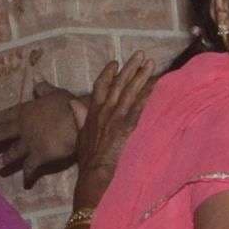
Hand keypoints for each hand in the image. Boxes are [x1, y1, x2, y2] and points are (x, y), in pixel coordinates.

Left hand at [0, 80, 84, 184]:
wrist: (76, 121)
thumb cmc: (67, 104)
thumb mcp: (54, 92)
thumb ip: (44, 89)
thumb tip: (36, 84)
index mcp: (25, 111)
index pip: (5, 115)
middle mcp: (22, 128)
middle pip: (2, 134)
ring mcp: (28, 143)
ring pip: (13, 152)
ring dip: (6, 158)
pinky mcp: (38, 157)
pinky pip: (30, 168)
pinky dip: (28, 175)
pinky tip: (25, 182)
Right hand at [70, 53, 155, 208]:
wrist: (93, 174)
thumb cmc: (87, 160)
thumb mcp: (79, 137)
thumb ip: (79, 118)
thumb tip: (72, 103)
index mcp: (92, 113)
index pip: (99, 87)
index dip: (108, 74)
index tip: (115, 62)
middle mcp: (104, 112)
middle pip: (118, 84)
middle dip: (129, 68)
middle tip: (140, 54)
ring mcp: (116, 118)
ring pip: (130, 91)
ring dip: (141, 76)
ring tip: (150, 63)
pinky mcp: (127, 126)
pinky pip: (140, 107)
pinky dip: (148, 95)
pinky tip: (156, 85)